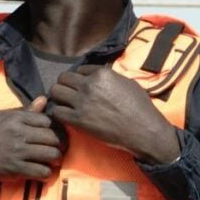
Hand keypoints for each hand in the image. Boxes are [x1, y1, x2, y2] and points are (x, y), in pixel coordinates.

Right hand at [0, 96, 62, 182]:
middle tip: (58, 149)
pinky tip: (41, 171)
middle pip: (55, 138)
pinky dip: (46, 173)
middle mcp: (20, 134)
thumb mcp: (0, 117)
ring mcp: (18, 152)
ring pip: (53, 155)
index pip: (50, 121)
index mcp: (16, 118)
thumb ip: (25, 111)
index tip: (55, 135)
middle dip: (61, 145)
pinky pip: (43, 172)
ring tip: (51, 160)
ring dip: (55, 159)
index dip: (56, 129)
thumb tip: (44, 99)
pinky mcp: (15, 169)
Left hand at [47, 65, 178, 163]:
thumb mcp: (128, 83)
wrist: (143, 130)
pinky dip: (59, 112)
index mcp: (102, 74)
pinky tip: (67, 115)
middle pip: (63, 78)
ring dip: (59, 97)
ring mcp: (82, 102)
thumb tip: (99, 77)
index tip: (83, 86)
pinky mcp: (78, 119)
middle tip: (70, 94)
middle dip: (66, 85)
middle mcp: (89, 85)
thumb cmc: (141, 107)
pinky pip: (56, 111)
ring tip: (66, 103)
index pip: (79, 69)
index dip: (80, 78)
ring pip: (55, 92)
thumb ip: (110, 77)